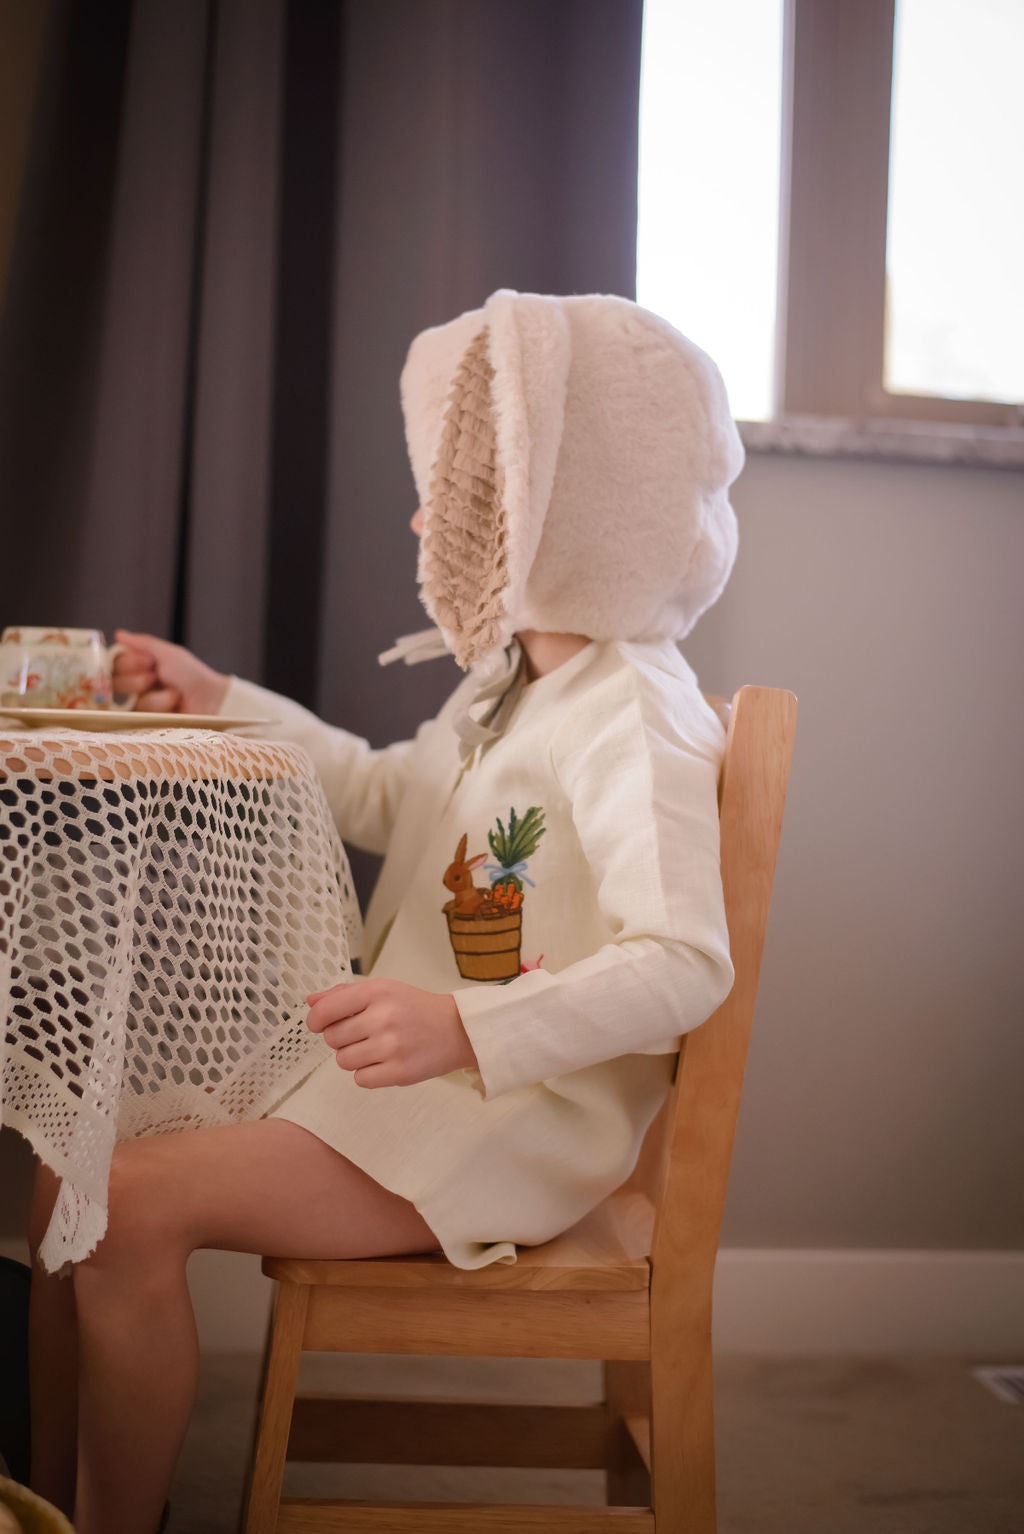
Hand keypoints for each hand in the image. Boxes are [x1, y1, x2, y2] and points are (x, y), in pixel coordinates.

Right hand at [113, 630, 230, 713]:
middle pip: (116, 682)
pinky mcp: (148, 719)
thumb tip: (119, 634)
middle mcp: (137, 682)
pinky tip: (175, 703)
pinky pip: (144, 711)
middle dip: (138, 679)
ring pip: (131, 699)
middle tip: (156, 675)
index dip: (128, 663)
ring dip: (156, 694)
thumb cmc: (192, 674)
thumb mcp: (169, 654)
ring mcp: (142, 702)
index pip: (115, 663)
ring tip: (175, 692)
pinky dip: (162, 704)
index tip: (148, 661)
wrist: (211, 699)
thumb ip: (143, 643)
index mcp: (140, 664)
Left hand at [306, 978, 478, 1088]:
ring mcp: (392, 1046)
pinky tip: (384, 1062)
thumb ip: (343, 994)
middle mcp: (383, 1017)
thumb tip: (310, 1003)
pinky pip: (360, 1079)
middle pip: (332, 1038)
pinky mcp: (400, 1072)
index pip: (326, 1011)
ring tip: (374, 1048)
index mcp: (377, 992)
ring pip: (343, 1061)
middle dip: (340, 1038)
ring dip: (353, 1057)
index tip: (320, 1025)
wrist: (458, 1029)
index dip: (316, 1021)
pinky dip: (368, 1074)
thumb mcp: (383, 990)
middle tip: (362, 1034)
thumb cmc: (414, 1007)